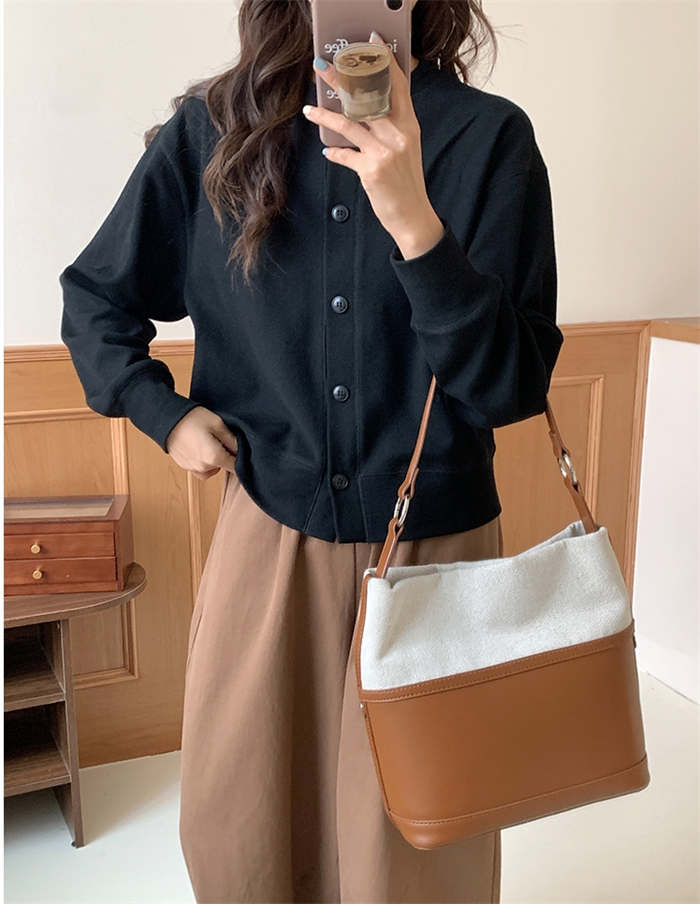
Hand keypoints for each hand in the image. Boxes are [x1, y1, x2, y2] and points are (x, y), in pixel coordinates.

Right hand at [165, 406, 237, 479]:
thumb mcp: (218, 424)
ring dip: (215, 459)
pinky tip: (200, 445)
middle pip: (225, 467)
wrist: (166, 418)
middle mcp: (204, 468)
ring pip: (213, 468)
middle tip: (221, 438)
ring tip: (208, 440)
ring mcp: (193, 469)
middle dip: (227, 455)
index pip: (237, 467)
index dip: (241, 458)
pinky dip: (204, 460)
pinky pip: (201, 468)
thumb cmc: (192, 418)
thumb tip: (242, 451)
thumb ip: (233, 440)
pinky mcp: (186, 466)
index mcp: (214, 457)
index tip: (239, 447)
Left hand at [304, 30, 444, 258]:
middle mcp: (399, 134)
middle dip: (341, 80)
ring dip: (325, 115)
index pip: (397, 85)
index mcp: (409, 125)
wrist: (413, 215)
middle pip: (367, 98)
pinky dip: (335, 154)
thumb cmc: (406, 182)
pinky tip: (328, 152)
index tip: (370, 42)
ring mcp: (385, 152)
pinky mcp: (371, 171)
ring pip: (349, 124)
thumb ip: (391, 127)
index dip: (383, 61)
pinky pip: (345, 156)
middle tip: (322, 66)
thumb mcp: (407, 148)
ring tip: (309, 109)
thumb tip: (365, 111)